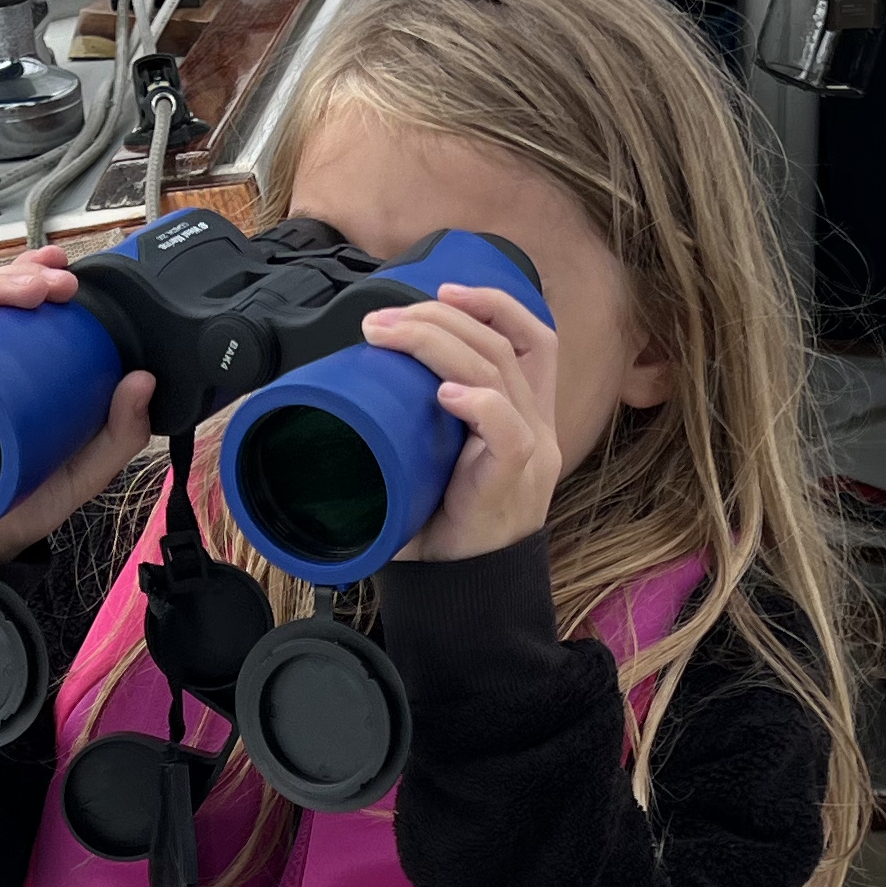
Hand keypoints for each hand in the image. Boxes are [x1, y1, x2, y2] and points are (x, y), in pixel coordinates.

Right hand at [0, 248, 154, 563]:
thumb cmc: (10, 502)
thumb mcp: (78, 472)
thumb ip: (116, 436)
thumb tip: (143, 380)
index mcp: (0, 370)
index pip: (13, 311)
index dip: (34, 279)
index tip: (65, 273)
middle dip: (20, 278)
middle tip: (56, 283)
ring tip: (25, 290)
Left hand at [369, 283, 558, 562]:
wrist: (464, 597)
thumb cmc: (442, 530)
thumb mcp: (433, 463)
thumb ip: (415, 424)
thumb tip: (346, 389)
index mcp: (528, 417)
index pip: (535, 339)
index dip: (496, 304)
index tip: (443, 289)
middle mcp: (538, 427)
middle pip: (505, 345)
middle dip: (443, 317)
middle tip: (383, 319)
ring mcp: (533, 453)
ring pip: (499, 374)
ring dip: (438, 343)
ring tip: (386, 335)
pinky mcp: (516, 482)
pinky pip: (508, 430)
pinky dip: (478, 404)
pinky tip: (445, 394)